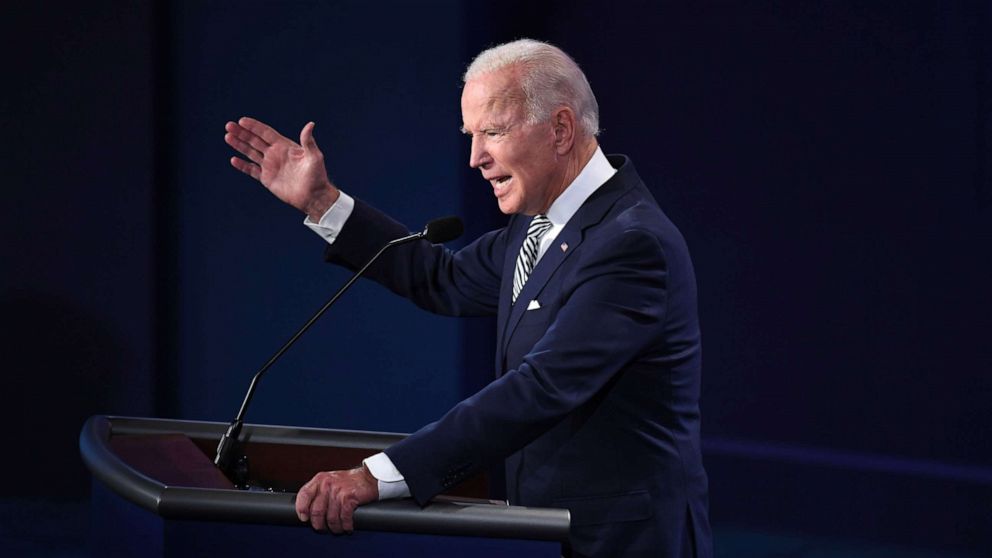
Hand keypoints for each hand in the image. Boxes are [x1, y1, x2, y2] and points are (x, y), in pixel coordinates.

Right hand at [224, 117, 339, 219]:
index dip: (254, 126)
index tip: (242, 121)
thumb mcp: (314, 156)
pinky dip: (243, 165)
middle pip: (255, 140)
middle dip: (242, 133)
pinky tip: (234, 160)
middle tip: (229, 125)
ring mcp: (270, 166)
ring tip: (228, 137)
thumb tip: (310, 124)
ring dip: (239, 145)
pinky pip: (252, 170)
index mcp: (285, 146)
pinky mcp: (267, 179)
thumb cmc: (317, 176)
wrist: (314, 197)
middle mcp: (275, 154)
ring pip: (251, 153)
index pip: (266, 133)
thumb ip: (308, 141)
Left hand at [295, 465, 378, 533]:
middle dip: (319, 524)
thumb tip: (308, 509)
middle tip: (323, 528)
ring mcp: (338, 491)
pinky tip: (347, 527)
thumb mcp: (330, 480)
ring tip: (338, 529)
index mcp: (320, 479)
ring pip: (330, 518)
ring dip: (334, 527)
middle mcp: (327, 484)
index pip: (304, 494)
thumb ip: (318, 490)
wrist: (369, 477)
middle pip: (316, 511)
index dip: (301, 509)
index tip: (304, 518)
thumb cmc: (349, 481)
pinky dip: (346, 526)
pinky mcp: (349, 498)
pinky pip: (343, 518)